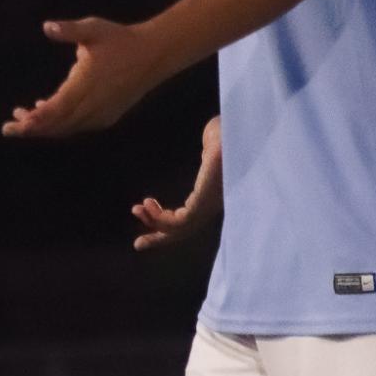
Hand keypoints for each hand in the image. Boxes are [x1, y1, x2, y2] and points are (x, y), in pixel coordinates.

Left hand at [2, 17, 168, 137]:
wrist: (154, 54)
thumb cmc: (120, 39)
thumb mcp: (93, 29)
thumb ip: (69, 30)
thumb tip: (47, 27)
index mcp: (86, 85)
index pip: (57, 109)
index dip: (36, 119)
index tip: (17, 124)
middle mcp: (93, 104)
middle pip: (59, 124)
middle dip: (32, 128)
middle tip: (8, 127)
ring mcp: (102, 113)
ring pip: (69, 127)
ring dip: (46, 126)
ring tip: (23, 117)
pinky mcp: (108, 115)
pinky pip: (80, 125)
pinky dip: (62, 124)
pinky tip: (47, 111)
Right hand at [132, 117, 222, 249]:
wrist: (238, 132)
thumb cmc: (231, 133)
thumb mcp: (214, 141)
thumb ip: (207, 148)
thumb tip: (207, 151)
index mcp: (214, 192)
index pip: (191, 215)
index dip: (167, 218)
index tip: (147, 206)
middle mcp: (213, 204)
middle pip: (185, 229)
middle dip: (159, 236)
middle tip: (137, 243)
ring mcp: (210, 204)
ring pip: (181, 228)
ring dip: (156, 223)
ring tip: (137, 208)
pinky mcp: (206, 201)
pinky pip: (182, 221)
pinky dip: (161, 219)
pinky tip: (147, 204)